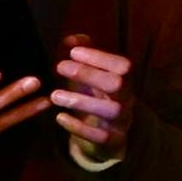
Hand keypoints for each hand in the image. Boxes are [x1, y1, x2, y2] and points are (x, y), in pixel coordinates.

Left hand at [46, 40, 134, 165]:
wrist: (105, 141)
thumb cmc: (95, 101)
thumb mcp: (90, 78)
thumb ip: (83, 57)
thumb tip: (71, 39)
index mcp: (123, 82)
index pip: (123, 65)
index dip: (100, 57)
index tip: (72, 51)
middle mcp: (127, 100)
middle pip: (118, 84)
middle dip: (88, 73)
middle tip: (59, 67)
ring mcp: (121, 122)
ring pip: (111, 109)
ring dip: (81, 100)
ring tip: (54, 95)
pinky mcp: (112, 142)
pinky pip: (101, 136)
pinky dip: (78, 127)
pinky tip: (60, 118)